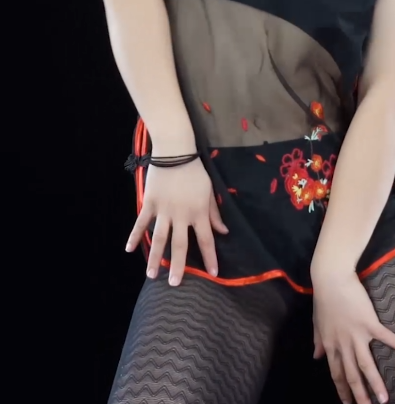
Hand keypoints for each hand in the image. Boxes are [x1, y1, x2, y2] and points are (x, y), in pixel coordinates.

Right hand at [125, 158, 228, 285]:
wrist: (175, 152)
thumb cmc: (195, 172)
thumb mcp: (209, 191)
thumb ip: (214, 213)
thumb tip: (224, 231)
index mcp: (198, 212)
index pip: (206, 239)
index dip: (210, 257)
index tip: (213, 274)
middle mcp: (181, 215)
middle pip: (180, 245)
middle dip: (178, 266)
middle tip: (174, 284)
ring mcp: (163, 210)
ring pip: (159, 238)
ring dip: (155, 257)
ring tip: (151, 275)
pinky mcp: (150, 203)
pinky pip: (141, 222)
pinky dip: (135, 236)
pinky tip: (129, 249)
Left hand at [311, 267, 394, 403]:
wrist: (330, 278)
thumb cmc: (323, 298)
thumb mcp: (317, 322)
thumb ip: (318, 341)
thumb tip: (316, 357)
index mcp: (331, 344)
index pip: (336, 374)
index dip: (342, 391)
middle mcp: (343, 344)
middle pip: (352, 375)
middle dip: (360, 396)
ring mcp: (356, 335)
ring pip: (366, 365)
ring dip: (376, 383)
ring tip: (385, 399)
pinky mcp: (368, 322)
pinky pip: (384, 337)